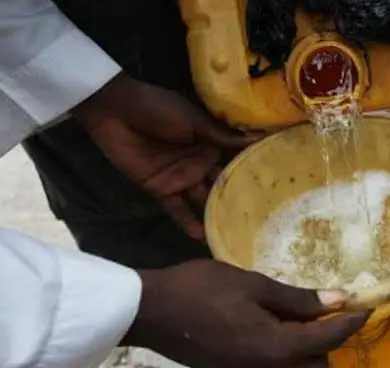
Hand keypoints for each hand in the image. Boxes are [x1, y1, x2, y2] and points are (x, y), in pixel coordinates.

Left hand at [72, 72, 259, 238]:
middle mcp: (201, 163)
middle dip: (237, 202)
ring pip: (202, 201)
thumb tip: (258, 139)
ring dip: (216, 217)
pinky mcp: (161, 189)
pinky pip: (177, 209)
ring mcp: (181, 178)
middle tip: (260, 223)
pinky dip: (188, 222)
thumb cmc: (158, 108)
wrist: (115, 111)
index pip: (235, 163)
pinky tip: (203, 237)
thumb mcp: (194, 120)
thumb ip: (222, 137)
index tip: (274, 192)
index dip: (252, 176)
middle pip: (222, 186)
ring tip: (235, 235)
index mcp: (212, 144)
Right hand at [124, 259, 369, 367]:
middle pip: (318, 365)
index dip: (351, 323)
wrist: (151, 311)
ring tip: (298, 314)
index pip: (328, 340)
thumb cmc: (202, 289)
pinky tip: (274, 324)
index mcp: (274, 345)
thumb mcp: (254, 285)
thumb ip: (297, 299)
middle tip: (324, 309)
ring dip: (307, 348)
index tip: (366, 306)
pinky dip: (285, 351)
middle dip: (329, 341)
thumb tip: (338, 301)